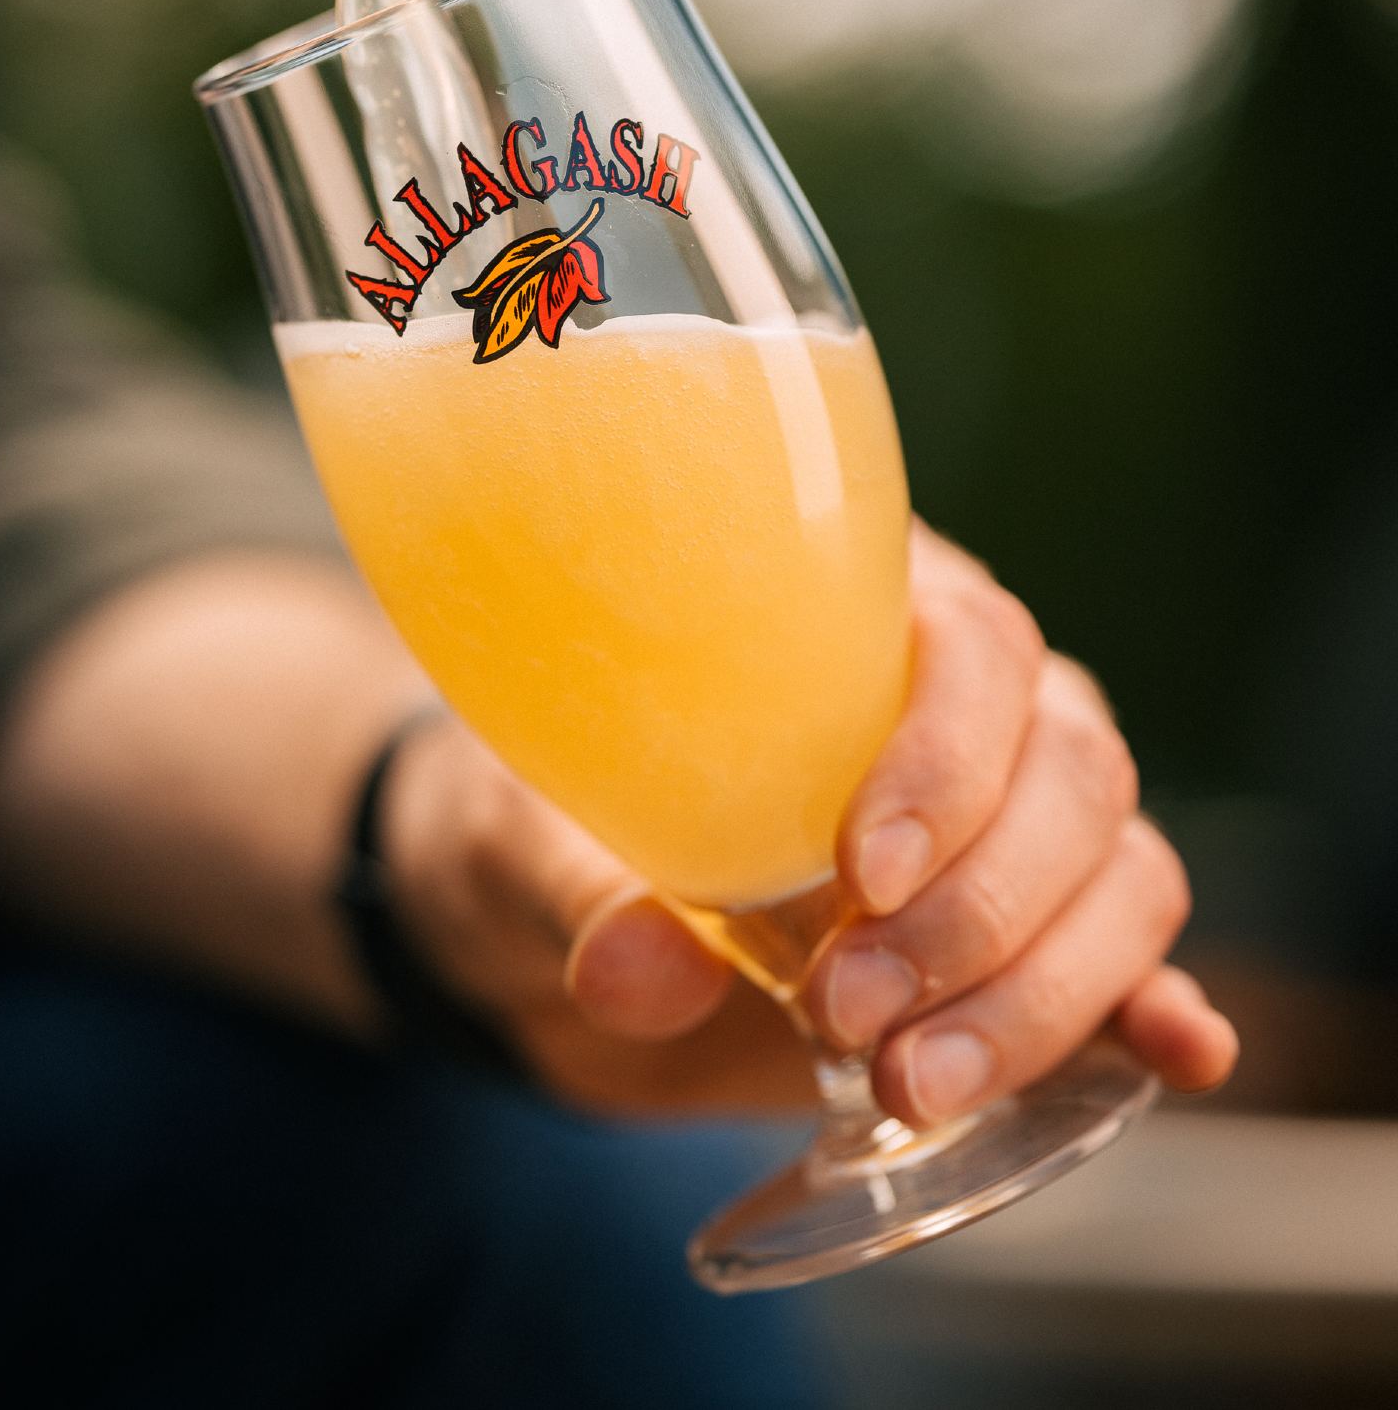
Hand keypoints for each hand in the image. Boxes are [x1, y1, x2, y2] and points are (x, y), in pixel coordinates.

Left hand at [383, 519, 1237, 1118]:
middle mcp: (966, 707)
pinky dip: (1154, 1005)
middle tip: (848, 1009)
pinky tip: (1174, 1051)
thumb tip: (633, 973)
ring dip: (1042, 989)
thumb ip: (578, 890)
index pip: (972, 645)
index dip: (946, 754)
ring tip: (909, 1081)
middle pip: (1069, 768)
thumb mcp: (529, 845)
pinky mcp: (1023, 938)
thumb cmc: (544, 826)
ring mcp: (1012, 822)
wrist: (546, 916)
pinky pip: (1131, 955)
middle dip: (978, 910)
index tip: (865, 871)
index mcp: (853, 623)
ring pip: (1116, 870)